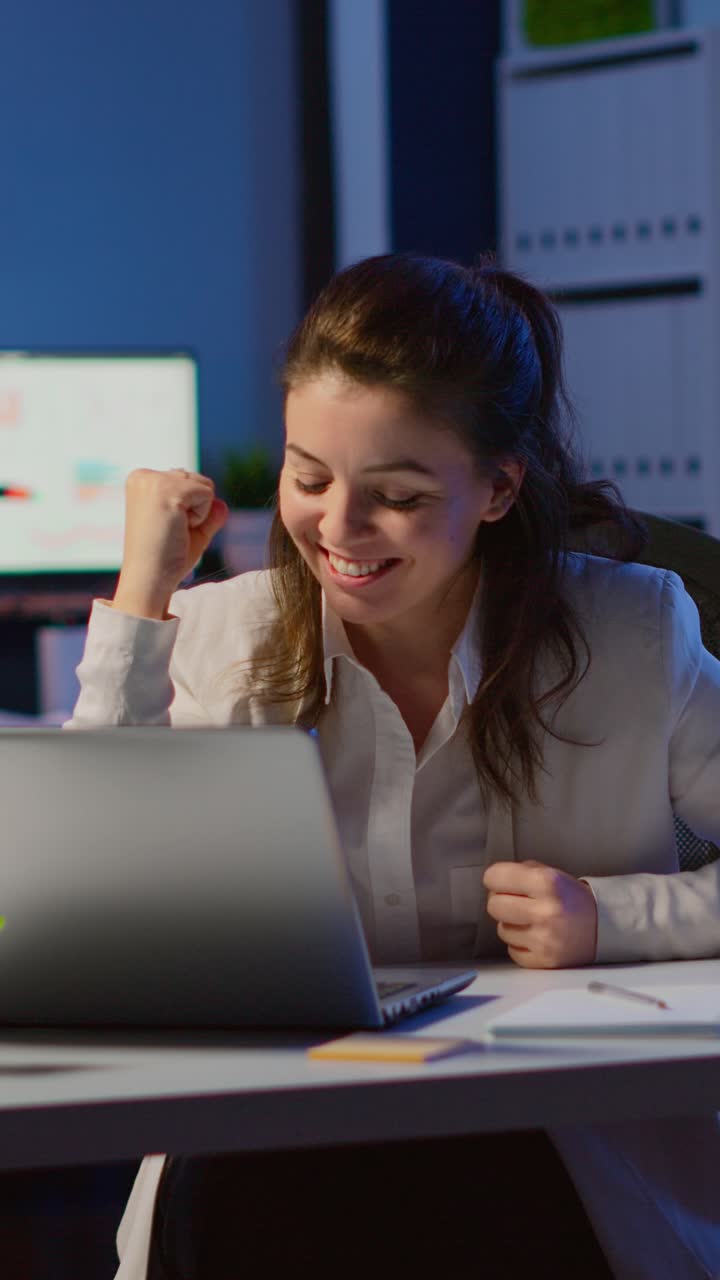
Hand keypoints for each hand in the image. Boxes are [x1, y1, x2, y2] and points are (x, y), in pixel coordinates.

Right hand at [113, 468, 227, 618]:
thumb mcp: (190, 532)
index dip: (188, 509)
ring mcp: (153, 481)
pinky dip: (201, 517)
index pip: (186, 481)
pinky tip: (179, 529)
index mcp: (141, 481)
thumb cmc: (165, 559)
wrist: (149, 580)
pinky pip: (207, 494)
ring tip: (174, 530)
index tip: (167, 528)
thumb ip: (207, 516)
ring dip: (199, 513)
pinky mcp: (166, 490)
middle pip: (197, 479)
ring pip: (204, 485)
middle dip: (195, 509)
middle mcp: (143, 475)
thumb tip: (222, 504)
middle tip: (172, 531)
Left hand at [483, 859, 597, 968]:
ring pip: (502, 930)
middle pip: (494, 906)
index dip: (495, 878)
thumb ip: (522, 872)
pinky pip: (512, 951)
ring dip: (511, 924)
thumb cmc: (572, 899)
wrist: (604, 927)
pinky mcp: (544, 960)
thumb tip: (493, 880)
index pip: (495, 876)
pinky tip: (534, 936)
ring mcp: (544, 939)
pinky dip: (520, 944)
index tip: (499, 881)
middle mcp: (544, 911)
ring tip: (529, 920)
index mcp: (547, 883)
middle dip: (501, 902)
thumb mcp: (552, 874)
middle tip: (514, 902)